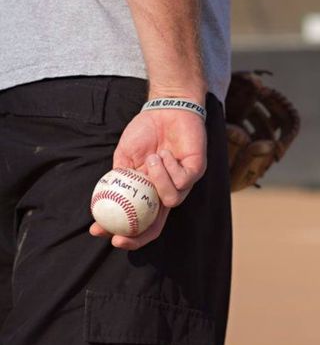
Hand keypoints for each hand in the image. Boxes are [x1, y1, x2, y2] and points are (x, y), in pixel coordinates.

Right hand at [90, 107, 206, 249]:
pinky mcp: (196, 171)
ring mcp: (182, 183)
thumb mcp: (124, 157)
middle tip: (119, 234)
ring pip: (171, 200)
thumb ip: (119, 179)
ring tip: (152, 158)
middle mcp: (165, 192)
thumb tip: (102, 204)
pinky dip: (169, 167)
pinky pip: (182, 181)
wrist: (166, 108)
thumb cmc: (146, 131)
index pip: (138, 222)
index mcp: (148, 192)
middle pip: (154, 226)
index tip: (98, 231)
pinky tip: (165, 152)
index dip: (122, 232)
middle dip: (137, 236)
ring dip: (157, 180)